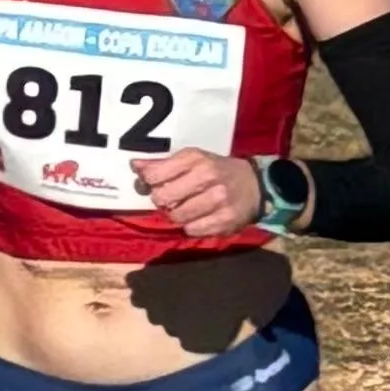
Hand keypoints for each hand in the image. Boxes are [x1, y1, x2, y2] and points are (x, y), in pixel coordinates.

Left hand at [134, 148, 261, 237]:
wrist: (256, 186)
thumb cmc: (217, 170)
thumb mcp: (192, 159)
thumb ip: (162, 164)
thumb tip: (134, 165)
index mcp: (196, 160)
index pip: (154, 175)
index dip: (149, 182)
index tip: (154, 183)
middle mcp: (208, 178)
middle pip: (162, 198)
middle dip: (163, 200)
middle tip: (172, 198)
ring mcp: (218, 201)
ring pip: (176, 217)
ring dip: (177, 215)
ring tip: (187, 208)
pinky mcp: (225, 221)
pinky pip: (192, 231)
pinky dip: (192, 226)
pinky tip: (200, 217)